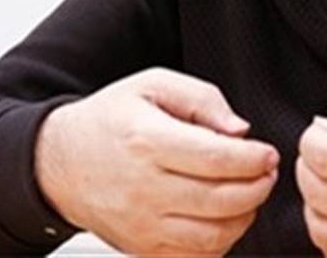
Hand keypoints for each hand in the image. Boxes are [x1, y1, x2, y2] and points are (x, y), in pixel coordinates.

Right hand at [35, 67, 278, 254]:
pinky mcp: (142, 249)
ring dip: (245, 216)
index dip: (254, 159)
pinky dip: (221, 242)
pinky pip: (196, 257)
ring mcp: (141, 226)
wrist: (59, 162)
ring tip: (249, 193)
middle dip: (258, 187)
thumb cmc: (109, 120)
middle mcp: (143, 189)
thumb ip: (202, 99)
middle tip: (266, 172)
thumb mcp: (152, 85)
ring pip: (214, 235)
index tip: (267, 153)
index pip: (217, 159)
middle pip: (222, 200)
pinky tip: (224, 217)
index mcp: (147, 141)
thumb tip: (239, 131)